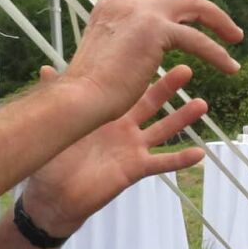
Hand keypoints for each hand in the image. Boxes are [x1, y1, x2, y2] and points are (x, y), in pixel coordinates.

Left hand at [22, 66, 207, 233]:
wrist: (54, 195)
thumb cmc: (53, 159)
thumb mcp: (58, 124)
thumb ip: (58, 98)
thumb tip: (45, 69)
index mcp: (106, 114)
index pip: (128, 89)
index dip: (141, 73)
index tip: (154, 53)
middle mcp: (124, 128)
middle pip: (152, 104)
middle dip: (169, 88)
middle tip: (187, 69)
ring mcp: (132, 148)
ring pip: (163, 131)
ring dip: (182, 120)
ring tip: (202, 105)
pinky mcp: (135, 169)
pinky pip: (162, 163)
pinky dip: (181, 160)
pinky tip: (200, 154)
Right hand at [65, 0, 243, 119]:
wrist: (83, 97)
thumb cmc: (90, 84)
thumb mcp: (103, 45)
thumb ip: (119, 32)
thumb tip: (133, 35)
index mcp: (110, 2)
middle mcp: (126, 0)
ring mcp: (141, 11)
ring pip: (194, 2)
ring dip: (221, 18)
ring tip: (237, 35)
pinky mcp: (156, 31)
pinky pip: (199, 39)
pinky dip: (218, 54)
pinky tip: (230, 67)